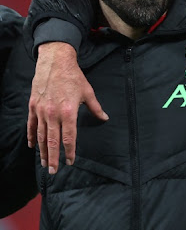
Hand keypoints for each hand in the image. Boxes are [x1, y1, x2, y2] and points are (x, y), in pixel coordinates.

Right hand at [27, 42, 107, 173]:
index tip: (71, 161)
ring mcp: (41, 111)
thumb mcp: (88, 92)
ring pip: (41, 136)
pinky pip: (31, 125)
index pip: (69, 137)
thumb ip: (96, 108)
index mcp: (68, 112)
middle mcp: (53, 114)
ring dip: (42, 151)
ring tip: (44, 163)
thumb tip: (105, 118)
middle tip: (53, 171)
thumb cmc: (74, 77)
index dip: (70, 151)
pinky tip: (33, 146)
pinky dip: (32, 137)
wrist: (55, 62)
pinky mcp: (33, 106)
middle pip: (52, 141)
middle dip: (53, 158)